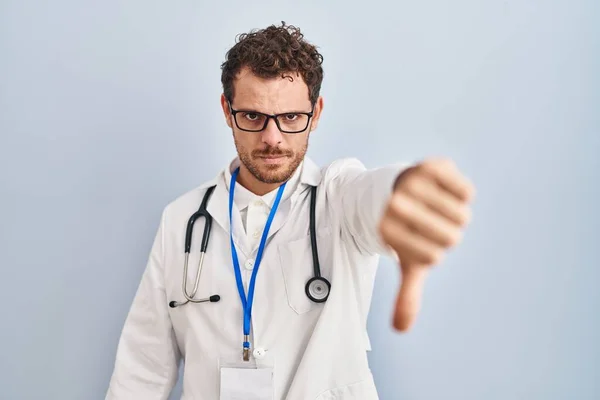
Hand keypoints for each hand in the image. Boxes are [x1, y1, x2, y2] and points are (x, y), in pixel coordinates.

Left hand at [378, 159, 474, 331]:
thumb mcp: (409, 262)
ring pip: (454, 212)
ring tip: (448, 217)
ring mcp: (415, 182)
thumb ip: (407, 293)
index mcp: (388, 229)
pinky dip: (463, 194)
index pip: (427, 256)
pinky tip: (454, 197)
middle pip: (444, 235)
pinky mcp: (432, 166)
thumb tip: (400, 329)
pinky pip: (459, 184)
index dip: (431, 258)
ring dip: (460, 224)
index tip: (427, 254)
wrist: (399, 191)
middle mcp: (398, 204)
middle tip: (444, 235)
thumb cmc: (409, 232)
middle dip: (450, 247)